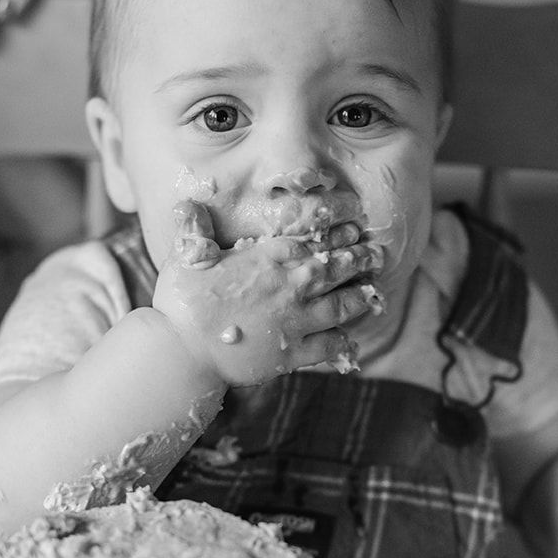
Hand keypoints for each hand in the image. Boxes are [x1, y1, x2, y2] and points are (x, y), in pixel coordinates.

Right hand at [152, 201, 383, 386]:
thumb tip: (187, 203)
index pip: (311, 240)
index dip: (336, 234)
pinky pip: (329, 346)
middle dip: (358, 260)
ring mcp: (296, 320)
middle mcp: (290, 285)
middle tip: (376, 255)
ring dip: (360, 296)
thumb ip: (194, 230)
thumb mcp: (185, 257)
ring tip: (373, 291)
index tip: (354, 229)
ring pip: (341, 305)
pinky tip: (350, 339)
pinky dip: (343, 341)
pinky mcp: (293, 354)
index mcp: (267, 258)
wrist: (184, 352)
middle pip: (334, 269)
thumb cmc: (181, 304)